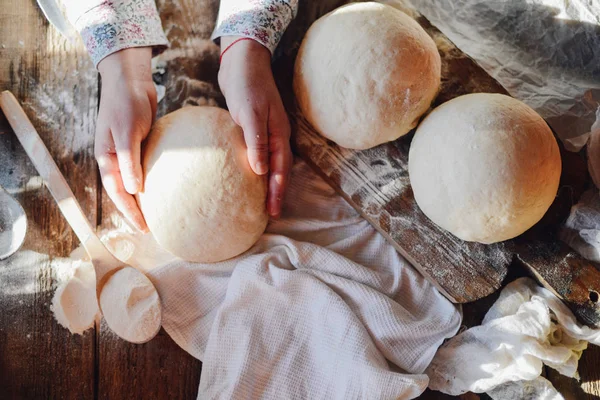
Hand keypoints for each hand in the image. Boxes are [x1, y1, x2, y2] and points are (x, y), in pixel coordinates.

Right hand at [96, 47, 155, 231]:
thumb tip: (134, 190)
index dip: (128, 211)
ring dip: (142, 198)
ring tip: (157, 214)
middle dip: (134, 211)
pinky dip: (151, 181)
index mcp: (106, 157)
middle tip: (150, 229)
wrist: (131, 80)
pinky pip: (144, 169)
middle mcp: (114, 158)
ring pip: (133, 182)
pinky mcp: (139, 146)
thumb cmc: (126, 103)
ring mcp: (126, 153)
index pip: (117, 192)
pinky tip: (164, 189)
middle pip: (123, 191)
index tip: (143, 227)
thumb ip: (130, 161)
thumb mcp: (127, 132)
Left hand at [218, 36, 292, 217]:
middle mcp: (275, 137)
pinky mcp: (252, 129)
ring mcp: (265, 133)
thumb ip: (257, 142)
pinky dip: (255, 168)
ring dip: (266, 182)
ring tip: (259, 200)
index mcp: (279, 135)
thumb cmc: (247, 86)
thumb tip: (260, 172)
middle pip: (278, 170)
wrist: (242, 62)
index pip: (280, 170)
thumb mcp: (252, 114)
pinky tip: (246, 175)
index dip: (277, 192)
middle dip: (275, 192)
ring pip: (269, 164)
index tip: (273, 212)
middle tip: (270, 214)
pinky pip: (257, 154)